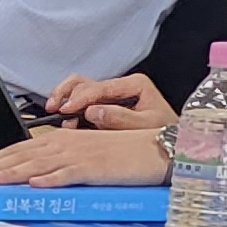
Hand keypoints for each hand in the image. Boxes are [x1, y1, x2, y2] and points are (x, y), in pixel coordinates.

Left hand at [0, 124, 173, 186]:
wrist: (154, 149)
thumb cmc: (121, 152)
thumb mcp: (83, 152)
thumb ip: (57, 161)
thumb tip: (32, 174)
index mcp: (61, 139)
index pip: (20, 149)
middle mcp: (65, 144)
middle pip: (22, 155)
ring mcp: (78, 156)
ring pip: (37, 164)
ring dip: (11, 173)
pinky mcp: (94, 168)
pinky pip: (68, 174)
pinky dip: (51, 179)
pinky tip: (34, 185)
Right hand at [41, 72, 172, 130]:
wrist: (173, 144)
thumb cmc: (165, 134)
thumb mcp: (146, 126)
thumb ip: (120, 118)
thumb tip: (93, 112)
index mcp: (135, 85)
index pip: (100, 87)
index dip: (80, 98)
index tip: (67, 110)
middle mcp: (121, 87)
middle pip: (86, 82)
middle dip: (67, 95)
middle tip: (55, 108)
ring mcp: (111, 96)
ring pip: (80, 87)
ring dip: (64, 96)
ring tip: (53, 109)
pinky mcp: (104, 107)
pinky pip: (81, 100)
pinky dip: (69, 106)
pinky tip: (64, 118)